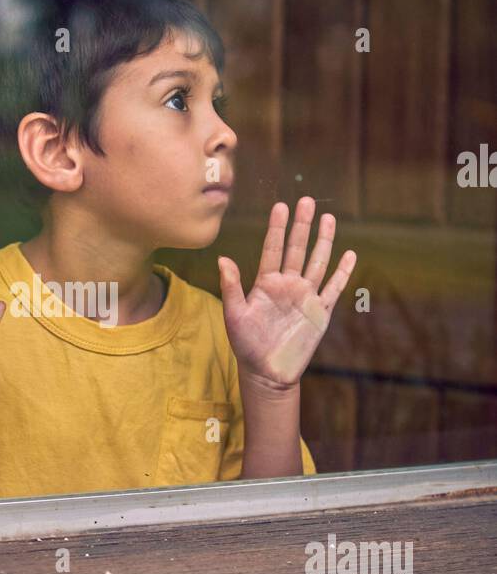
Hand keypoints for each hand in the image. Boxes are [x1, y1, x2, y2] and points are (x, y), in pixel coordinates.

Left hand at [217, 197, 355, 388]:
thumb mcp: (234, 315)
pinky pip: (334, 288)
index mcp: (265, 283)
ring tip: (328, 218)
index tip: (281, 206)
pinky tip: (350, 254)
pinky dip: (342, 272)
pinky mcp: (319, 312)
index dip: (277, 228)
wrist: (267, 373)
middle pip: (297, 249)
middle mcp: (287, 285)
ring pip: (317, 262)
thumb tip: (222, 258)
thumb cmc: (246, 345)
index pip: (273, 249)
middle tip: (307, 200)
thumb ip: (231, 287)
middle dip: (302, 225)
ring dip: (323, 241)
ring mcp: (305, 296)